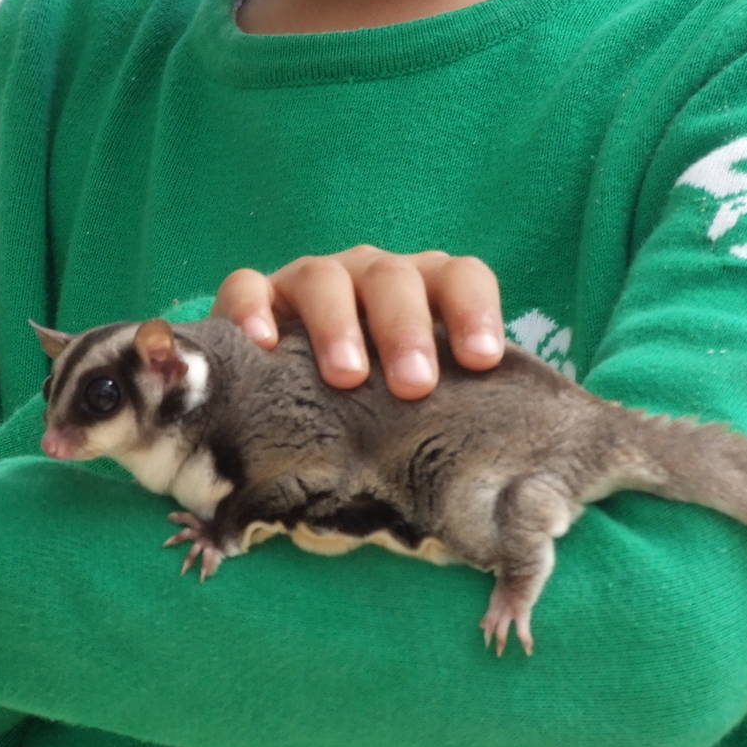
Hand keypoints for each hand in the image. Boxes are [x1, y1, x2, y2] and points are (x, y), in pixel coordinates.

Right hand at [212, 246, 503, 398]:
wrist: (297, 402)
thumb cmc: (381, 404)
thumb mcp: (420, 402)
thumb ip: (452, 412)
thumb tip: (499, 471)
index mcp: (423, 291)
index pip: (459, 277)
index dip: (473, 311)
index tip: (480, 361)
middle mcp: (368, 276)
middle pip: (392, 278)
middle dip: (404, 329)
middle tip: (414, 385)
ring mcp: (309, 281)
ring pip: (322, 279)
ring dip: (337, 325)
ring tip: (347, 377)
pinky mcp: (255, 297)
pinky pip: (247, 287)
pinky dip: (253, 309)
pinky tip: (263, 344)